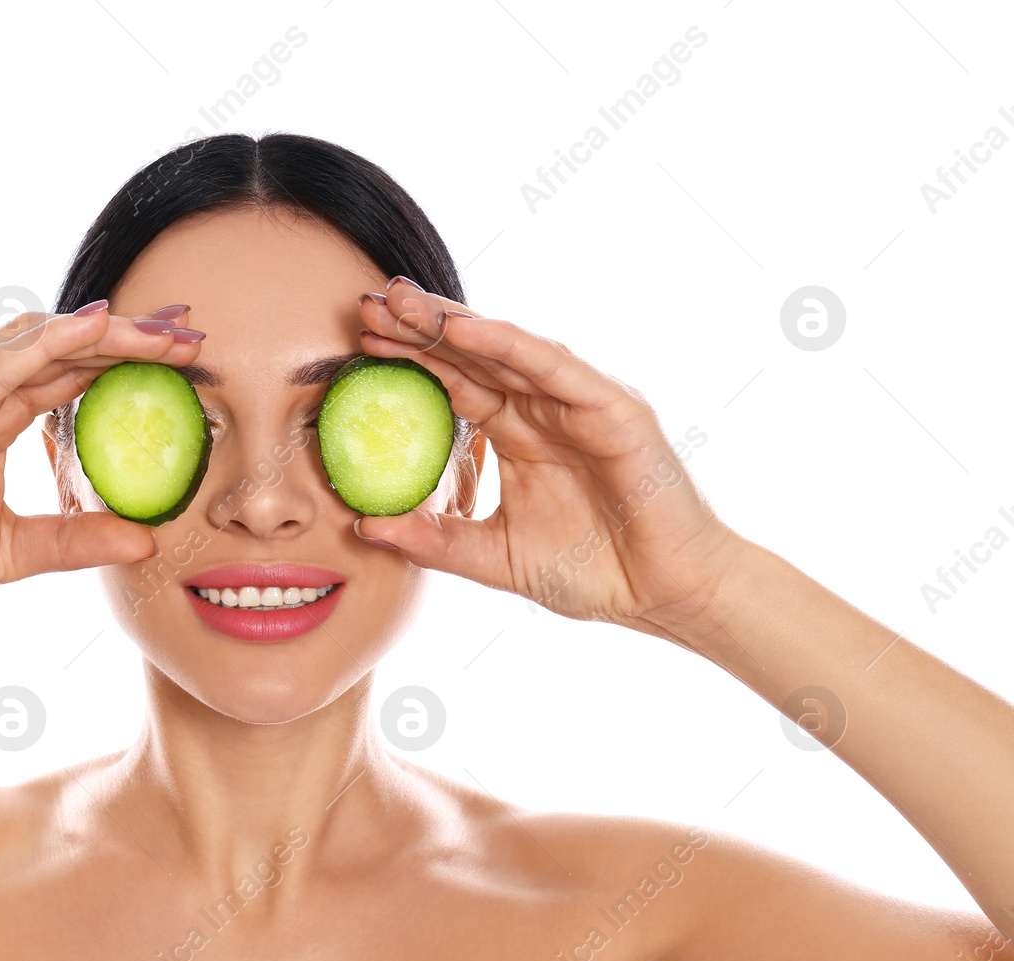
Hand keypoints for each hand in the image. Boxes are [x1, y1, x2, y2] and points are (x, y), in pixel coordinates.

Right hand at [0, 303, 203, 630]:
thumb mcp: (7, 553)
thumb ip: (72, 540)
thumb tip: (145, 540)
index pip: (68, 371)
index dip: (125, 358)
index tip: (187, 358)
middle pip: (60, 345)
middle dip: (128, 335)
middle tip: (191, 331)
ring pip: (34, 342)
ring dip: (102, 332)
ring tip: (160, 329)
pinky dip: (46, 344)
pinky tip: (93, 330)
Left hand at [351, 278, 744, 638]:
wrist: (664, 596)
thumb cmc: (594, 573)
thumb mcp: (494, 557)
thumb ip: (434, 540)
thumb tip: (364, 526)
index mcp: (518, 433)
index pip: (455, 382)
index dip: (408, 359)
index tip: (358, 341)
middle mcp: (545, 408)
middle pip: (473, 355)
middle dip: (420, 327)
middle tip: (367, 302)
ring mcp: (580, 403)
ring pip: (507, 349)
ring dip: (454, 322)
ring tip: (404, 302)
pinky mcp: (613, 409)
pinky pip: (554, 367)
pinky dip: (509, 344)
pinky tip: (464, 327)